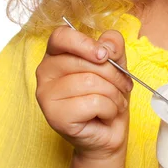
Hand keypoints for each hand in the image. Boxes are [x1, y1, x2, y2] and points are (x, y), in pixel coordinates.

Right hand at [35, 25, 133, 160]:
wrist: (109, 131)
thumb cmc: (108, 94)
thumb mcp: (116, 63)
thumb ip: (112, 46)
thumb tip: (106, 47)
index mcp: (56, 54)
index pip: (61, 36)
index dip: (85, 43)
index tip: (105, 55)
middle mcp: (45, 73)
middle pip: (83, 61)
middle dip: (113, 74)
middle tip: (122, 85)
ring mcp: (46, 96)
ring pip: (90, 82)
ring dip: (113, 93)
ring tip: (115, 101)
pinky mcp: (55, 117)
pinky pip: (92, 102)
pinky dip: (109, 108)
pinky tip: (106, 114)